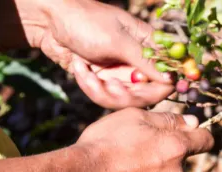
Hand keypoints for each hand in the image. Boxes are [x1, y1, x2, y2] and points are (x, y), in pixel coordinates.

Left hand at [30, 0, 174, 108]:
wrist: (47, 21)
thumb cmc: (86, 21)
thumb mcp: (118, 41)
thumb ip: (146, 61)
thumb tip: (173, 80)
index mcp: (148, 46)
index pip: (167, 76)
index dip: (159, 87)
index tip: (141, 90)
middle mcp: (138, 62)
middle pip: (146, 94)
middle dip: (124, 93)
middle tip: (107, 85)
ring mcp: (120, 73)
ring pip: (123, 100)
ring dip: (101, 90)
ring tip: (83, 70)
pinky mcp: (104, 81)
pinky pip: (104, 97)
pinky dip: (89, 86)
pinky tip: (77, 67)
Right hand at [73, 109, 213, 171]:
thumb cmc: (107, 141)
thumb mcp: (136, 117)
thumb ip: (169, 119)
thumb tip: (192, 122)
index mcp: (177, 148)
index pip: (206, 140)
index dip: (198, 132)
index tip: (187, 129)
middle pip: (182, 157)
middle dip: (168, 149)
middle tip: (141, 141)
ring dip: (155, 166)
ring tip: (126, 159)